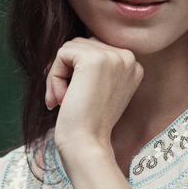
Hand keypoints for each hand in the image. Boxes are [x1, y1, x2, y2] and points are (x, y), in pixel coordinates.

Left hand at [46, 36, 142, 162]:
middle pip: (83, 45)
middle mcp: (128, 57)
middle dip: (67, 70)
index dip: (78, 71)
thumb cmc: (89, 123)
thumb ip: (97, 68)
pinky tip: (60, 98)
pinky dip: (54, 75)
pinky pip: (62, 53)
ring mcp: (113, 57)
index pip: (96, 49)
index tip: (74, 97)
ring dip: (59, 74)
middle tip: (63, 100)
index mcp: (134, 65)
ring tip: (61, 99)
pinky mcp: (93, 60)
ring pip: (71, 48)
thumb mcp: (102, 89)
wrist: (87, 144)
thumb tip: (72, 49)